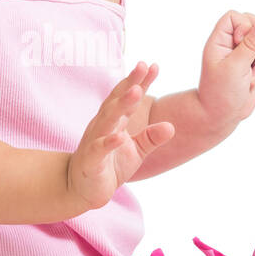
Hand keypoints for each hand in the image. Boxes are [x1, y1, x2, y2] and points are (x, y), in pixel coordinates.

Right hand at [67, 62, 174, 209]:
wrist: (82, 190)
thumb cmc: (109, 165)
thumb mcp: (136, 151)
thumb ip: (151, 137)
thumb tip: (171, 126)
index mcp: (114, 121)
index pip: (127, 98)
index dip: (140, 82)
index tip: (153, 66)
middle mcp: (102, 126)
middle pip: (117, 101)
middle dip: (130, 84)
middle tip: (142, 66)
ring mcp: (94, 141)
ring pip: (107, 120)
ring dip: (121, 105)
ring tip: (136, 91)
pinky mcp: (91, 161)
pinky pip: (99, 149)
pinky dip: (109, 142)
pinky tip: (120, 136)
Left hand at [197, 11, 254, 127]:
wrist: (221, 116)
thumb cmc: (220, 92)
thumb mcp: (235, 67)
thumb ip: (250, 46)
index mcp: (219, 42)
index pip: (234, 17)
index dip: (244, 25)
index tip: (241, 42)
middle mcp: (230, 45)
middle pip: (253, 24)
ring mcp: (242, 54)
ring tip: (250, 76)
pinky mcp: (252, 65)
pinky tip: (253, 80)